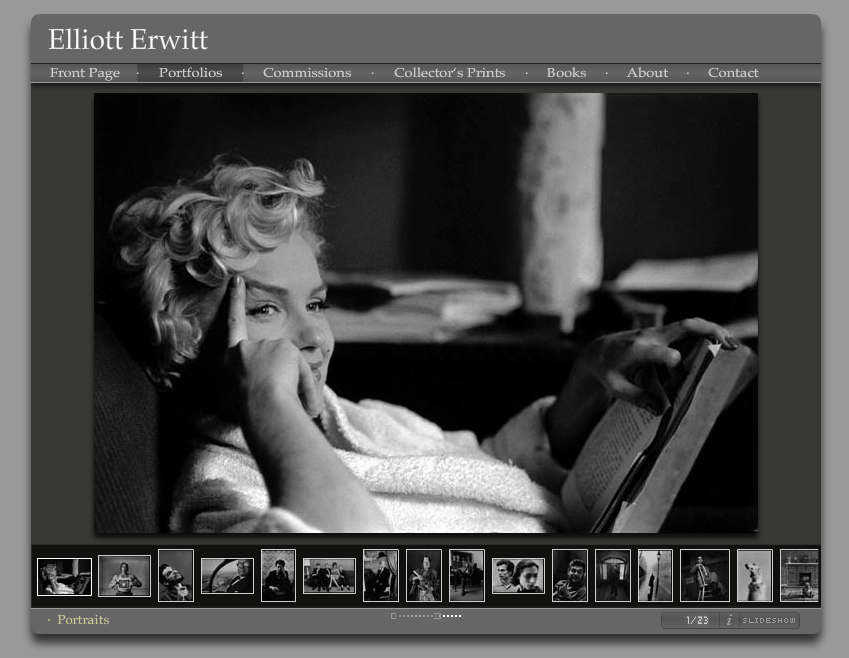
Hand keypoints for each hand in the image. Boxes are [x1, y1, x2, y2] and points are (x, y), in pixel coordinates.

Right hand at [224, 275, 322, 417]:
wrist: (262, 408)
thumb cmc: (257, 411)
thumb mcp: (249, 392)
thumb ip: (263, 378)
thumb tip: (296, 393)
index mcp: (231, 359)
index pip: (232, 324)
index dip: (235, 301)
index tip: (237, 279)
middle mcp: (244, 348)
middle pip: (272, 353)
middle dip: (280, 374)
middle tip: (273, 393)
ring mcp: (264, 344)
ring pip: (287, 359)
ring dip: (290, 378)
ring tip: (279, 393)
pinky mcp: (283, 346)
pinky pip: (299, 363)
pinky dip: (301, 377)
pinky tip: (289, 384)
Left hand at [546, 318, 737, 466]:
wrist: (596, 351)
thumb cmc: (605, 370)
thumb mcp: (615, 388)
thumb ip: (638, 398)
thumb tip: (662, 411)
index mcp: (638, 349)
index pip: (668, 355)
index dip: (678, 371)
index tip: (676, 385)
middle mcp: (650, 335)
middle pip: (684, 327)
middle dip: (709, 332)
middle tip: (729, 344)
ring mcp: (656, 332)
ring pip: (688, 324)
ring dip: (711, 330)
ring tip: (732, 343)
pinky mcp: (660, 334)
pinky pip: (684, 330)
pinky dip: (702, 333)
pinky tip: (718, 341)